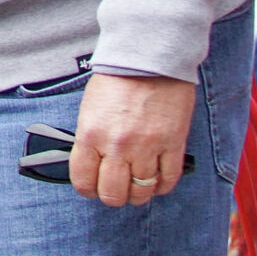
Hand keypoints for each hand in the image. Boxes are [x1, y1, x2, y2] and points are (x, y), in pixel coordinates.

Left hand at [69, 72, 195, 207]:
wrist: (148, 59)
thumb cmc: (117, 80)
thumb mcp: (89, 109)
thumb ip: (90, 139)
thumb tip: (92, 165)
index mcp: (91, 134)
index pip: (83, 180)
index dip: (87, 189)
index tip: (91, 188)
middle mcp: (117, 145)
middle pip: (113, 194)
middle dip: (112, 196)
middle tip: (115, 189)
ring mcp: (147, 147)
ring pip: (141, 191)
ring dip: (138, 194)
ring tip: (137, 186)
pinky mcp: (173, 144)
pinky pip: (169, 180)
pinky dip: (162, 186)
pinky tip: (158, 180)